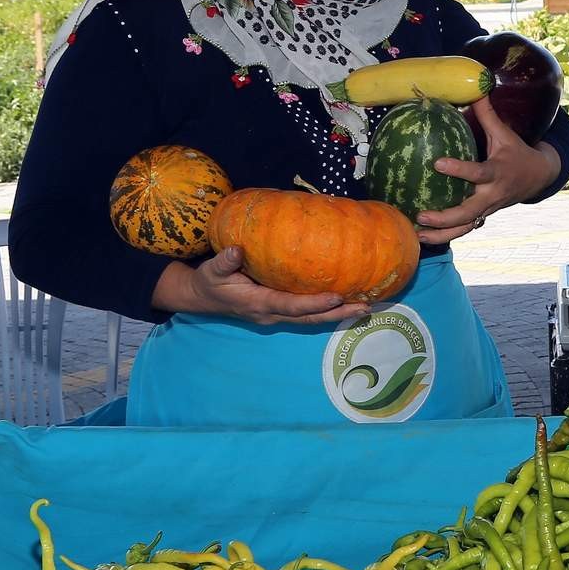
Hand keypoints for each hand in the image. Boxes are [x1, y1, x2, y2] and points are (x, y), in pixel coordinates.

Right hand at [153, 247, 369, 325]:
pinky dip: (327, 310)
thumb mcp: (212, 271)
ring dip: (338, 314)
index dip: (314, 304)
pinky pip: (307, 313)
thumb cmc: (210, 282)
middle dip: (337, 314)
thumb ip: (224, 262)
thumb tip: (236, 250)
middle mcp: (272, 313)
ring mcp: (277, 315)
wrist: (203, 297)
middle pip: (309, 318)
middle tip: (365, 307)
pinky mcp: (280, 310)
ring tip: (365, 306)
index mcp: (258, 303)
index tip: (336, 297)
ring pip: (311, 319)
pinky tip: (346, 301)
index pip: (291, 306)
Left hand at [414, 94, 561, 245]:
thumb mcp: (505, 134)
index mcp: (497, 173)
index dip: (459, 170)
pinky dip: (445, 236)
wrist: (538, 178)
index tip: (437, 163)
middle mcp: (492, 195)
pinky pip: (464, 230)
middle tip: (421, 214)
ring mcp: (488, 209)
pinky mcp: (483, 217)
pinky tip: (423, 237)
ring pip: (465, 228)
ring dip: (442, 235)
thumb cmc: (516, 152)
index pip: (478, 173)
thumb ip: (487, 114)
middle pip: (469, 212)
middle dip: (445, 217)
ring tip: (418, 235)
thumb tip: (475, 87)